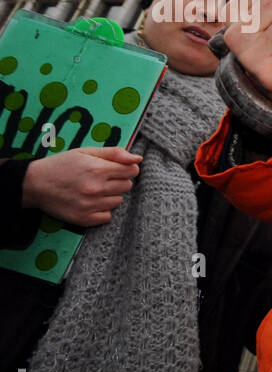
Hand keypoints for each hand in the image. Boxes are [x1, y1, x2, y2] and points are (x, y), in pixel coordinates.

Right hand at [20, 147, 141, 226]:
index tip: (117, 168)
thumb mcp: (85, 152)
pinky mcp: (85, 219)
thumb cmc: (62, 165)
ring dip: (110, 195)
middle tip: (101, 178)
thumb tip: (138, 158)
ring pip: (119, 201)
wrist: (34, 184)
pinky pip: (108, 216)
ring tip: (93, 190)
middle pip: (127, 186)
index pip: (132, 171)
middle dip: (118, 181)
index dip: (127, 168)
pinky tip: (90, 202)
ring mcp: (90, 205)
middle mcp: (96, 189)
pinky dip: (102, 209)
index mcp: (97, 169)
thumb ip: (114, 153)